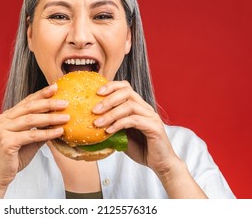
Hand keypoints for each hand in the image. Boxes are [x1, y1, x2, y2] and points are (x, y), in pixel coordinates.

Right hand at [0, 83, 68, 197]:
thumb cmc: (14, 157)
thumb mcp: (30, 140)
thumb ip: (41, 129)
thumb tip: (59, 121)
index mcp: (7, 116)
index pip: (27, 102)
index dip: (41, 94)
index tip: (56, 88)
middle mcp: (3, 120)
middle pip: (29, 107)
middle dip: (49, 103)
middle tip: (65, 102)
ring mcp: (3, 130)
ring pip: (31, 120)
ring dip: (51, 118)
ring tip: (66, 117)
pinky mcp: (7, 142)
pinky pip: (31, 135)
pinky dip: (47, 133)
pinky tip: (59, 131)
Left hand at [92, 81, 206, 197]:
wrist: (160, 163)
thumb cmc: (141, 148)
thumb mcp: (121, 135)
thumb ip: (111, 126)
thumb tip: (91, 122)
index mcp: (138, 106)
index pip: (125, 87)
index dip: (111, 86)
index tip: (96, 93)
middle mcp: (145, 108)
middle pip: (127, 91)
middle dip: (108, 99)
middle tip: (94, 109)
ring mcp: (151, 116)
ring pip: (129, 105)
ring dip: (111, 113)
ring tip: (98, 123)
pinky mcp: (154, 127)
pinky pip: (134, 120)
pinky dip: (119, 124)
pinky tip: (109, 131)